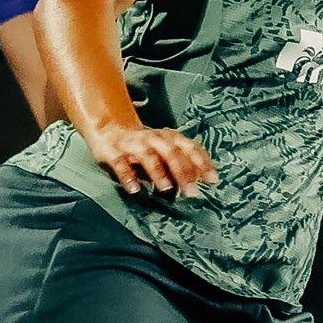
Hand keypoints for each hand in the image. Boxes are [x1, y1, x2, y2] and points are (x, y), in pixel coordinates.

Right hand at [87, 122, 217, 197]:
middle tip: (192, 191)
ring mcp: (133, 144)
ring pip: (148, 155)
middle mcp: (153, 138)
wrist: (110, 131)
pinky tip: (134, 189)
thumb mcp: (166, 152)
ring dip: (158, 171)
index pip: (189, 148)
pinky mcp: (113, 151)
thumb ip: (184, 164)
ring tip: (167, 188)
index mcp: (169, 138)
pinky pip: (121, 163)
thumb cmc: (146, 147)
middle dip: (183, 171)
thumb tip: (203, 180)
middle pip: (171, 152)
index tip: (212, 180)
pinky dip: (128, 176)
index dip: (202, 163)